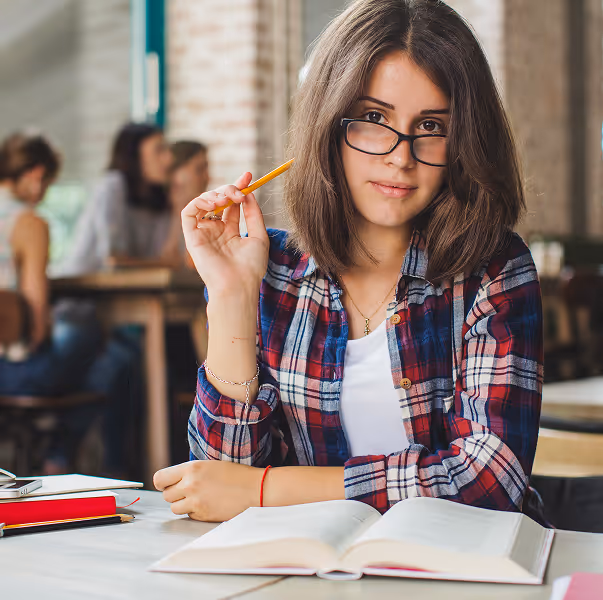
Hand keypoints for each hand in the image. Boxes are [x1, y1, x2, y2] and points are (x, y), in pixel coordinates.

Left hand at [153, 460, 262, 521]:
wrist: (254, 488)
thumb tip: (172, 482)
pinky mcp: (202, 515)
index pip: (159, 478)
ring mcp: (196, 502)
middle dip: (175, 494)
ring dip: (183, 505)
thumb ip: (189, 472)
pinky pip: (189, 516)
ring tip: (198, 498)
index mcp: (191, 468)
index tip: (166, 484)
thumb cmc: (234, 474)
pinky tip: (208, 504)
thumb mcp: (209, 465)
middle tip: (188, 491)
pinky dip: (195, 512)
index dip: (162, 483)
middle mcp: (190, 484)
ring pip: (175, 508)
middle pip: (166, 495)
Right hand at [181, 172, 268, 294]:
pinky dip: (199, 202)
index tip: (249, 176)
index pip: (231, 204)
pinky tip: (214, 204)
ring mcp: (203, 233)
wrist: (238, 285)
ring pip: (202, 203)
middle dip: (229, 188)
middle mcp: (215, 231)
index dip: (239, 187)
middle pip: (218, 200)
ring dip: (215, 194)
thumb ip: (254, 214)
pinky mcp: (191, 237)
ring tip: (229, 198)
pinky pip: (188, 213)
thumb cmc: (251, 267)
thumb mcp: (259, 236)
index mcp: (230, 231)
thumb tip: (249, 193)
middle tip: (240, 190)